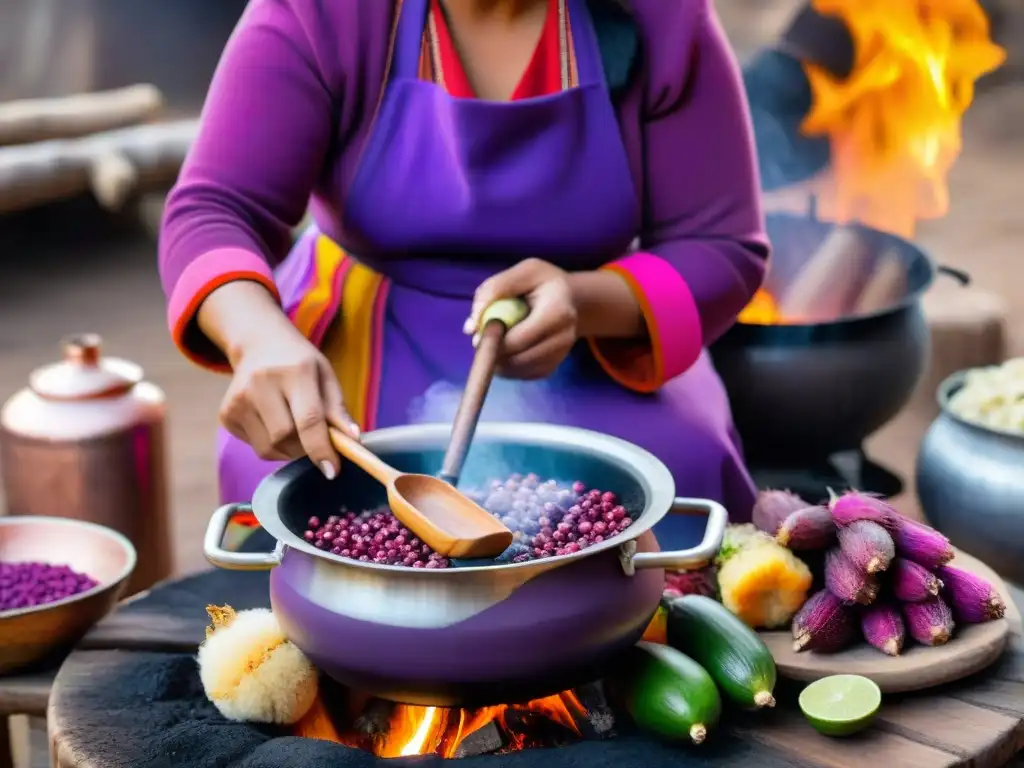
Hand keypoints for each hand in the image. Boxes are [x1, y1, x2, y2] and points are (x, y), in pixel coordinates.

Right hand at [218, 318, 358, 477]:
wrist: (259, 345)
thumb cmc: (300, 364)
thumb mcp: (326, 377)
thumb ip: (338, 410)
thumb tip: (353, 440)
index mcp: (294, 371)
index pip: (308, 420)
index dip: (320, 449)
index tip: (332, 471)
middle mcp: (261, 383)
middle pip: (286, 438)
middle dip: (305, 449)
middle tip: (315, 440)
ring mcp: (238, 400)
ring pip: (269, 449)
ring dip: (289, 450)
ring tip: (294, 427)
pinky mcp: (226, 414)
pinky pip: (256, 447)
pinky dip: (272, 445)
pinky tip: (274, 422)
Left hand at [466, 258, 577, 379]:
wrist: (572, 301)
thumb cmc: (544, 283)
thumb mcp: (525, 271)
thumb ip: (495, 289)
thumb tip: (471, 326)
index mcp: (558, 312)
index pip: (519, 338)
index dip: (493, 340)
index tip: (476, 335)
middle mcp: (564, 339)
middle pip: (517, 358)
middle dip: (493, 353)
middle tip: (479, 341)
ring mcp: (559, 357)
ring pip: (516, 370)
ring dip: (497, 360)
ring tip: (493, 341)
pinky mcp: (551, 368)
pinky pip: (520, 374)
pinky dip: (506, 366)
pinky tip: (506, 348)